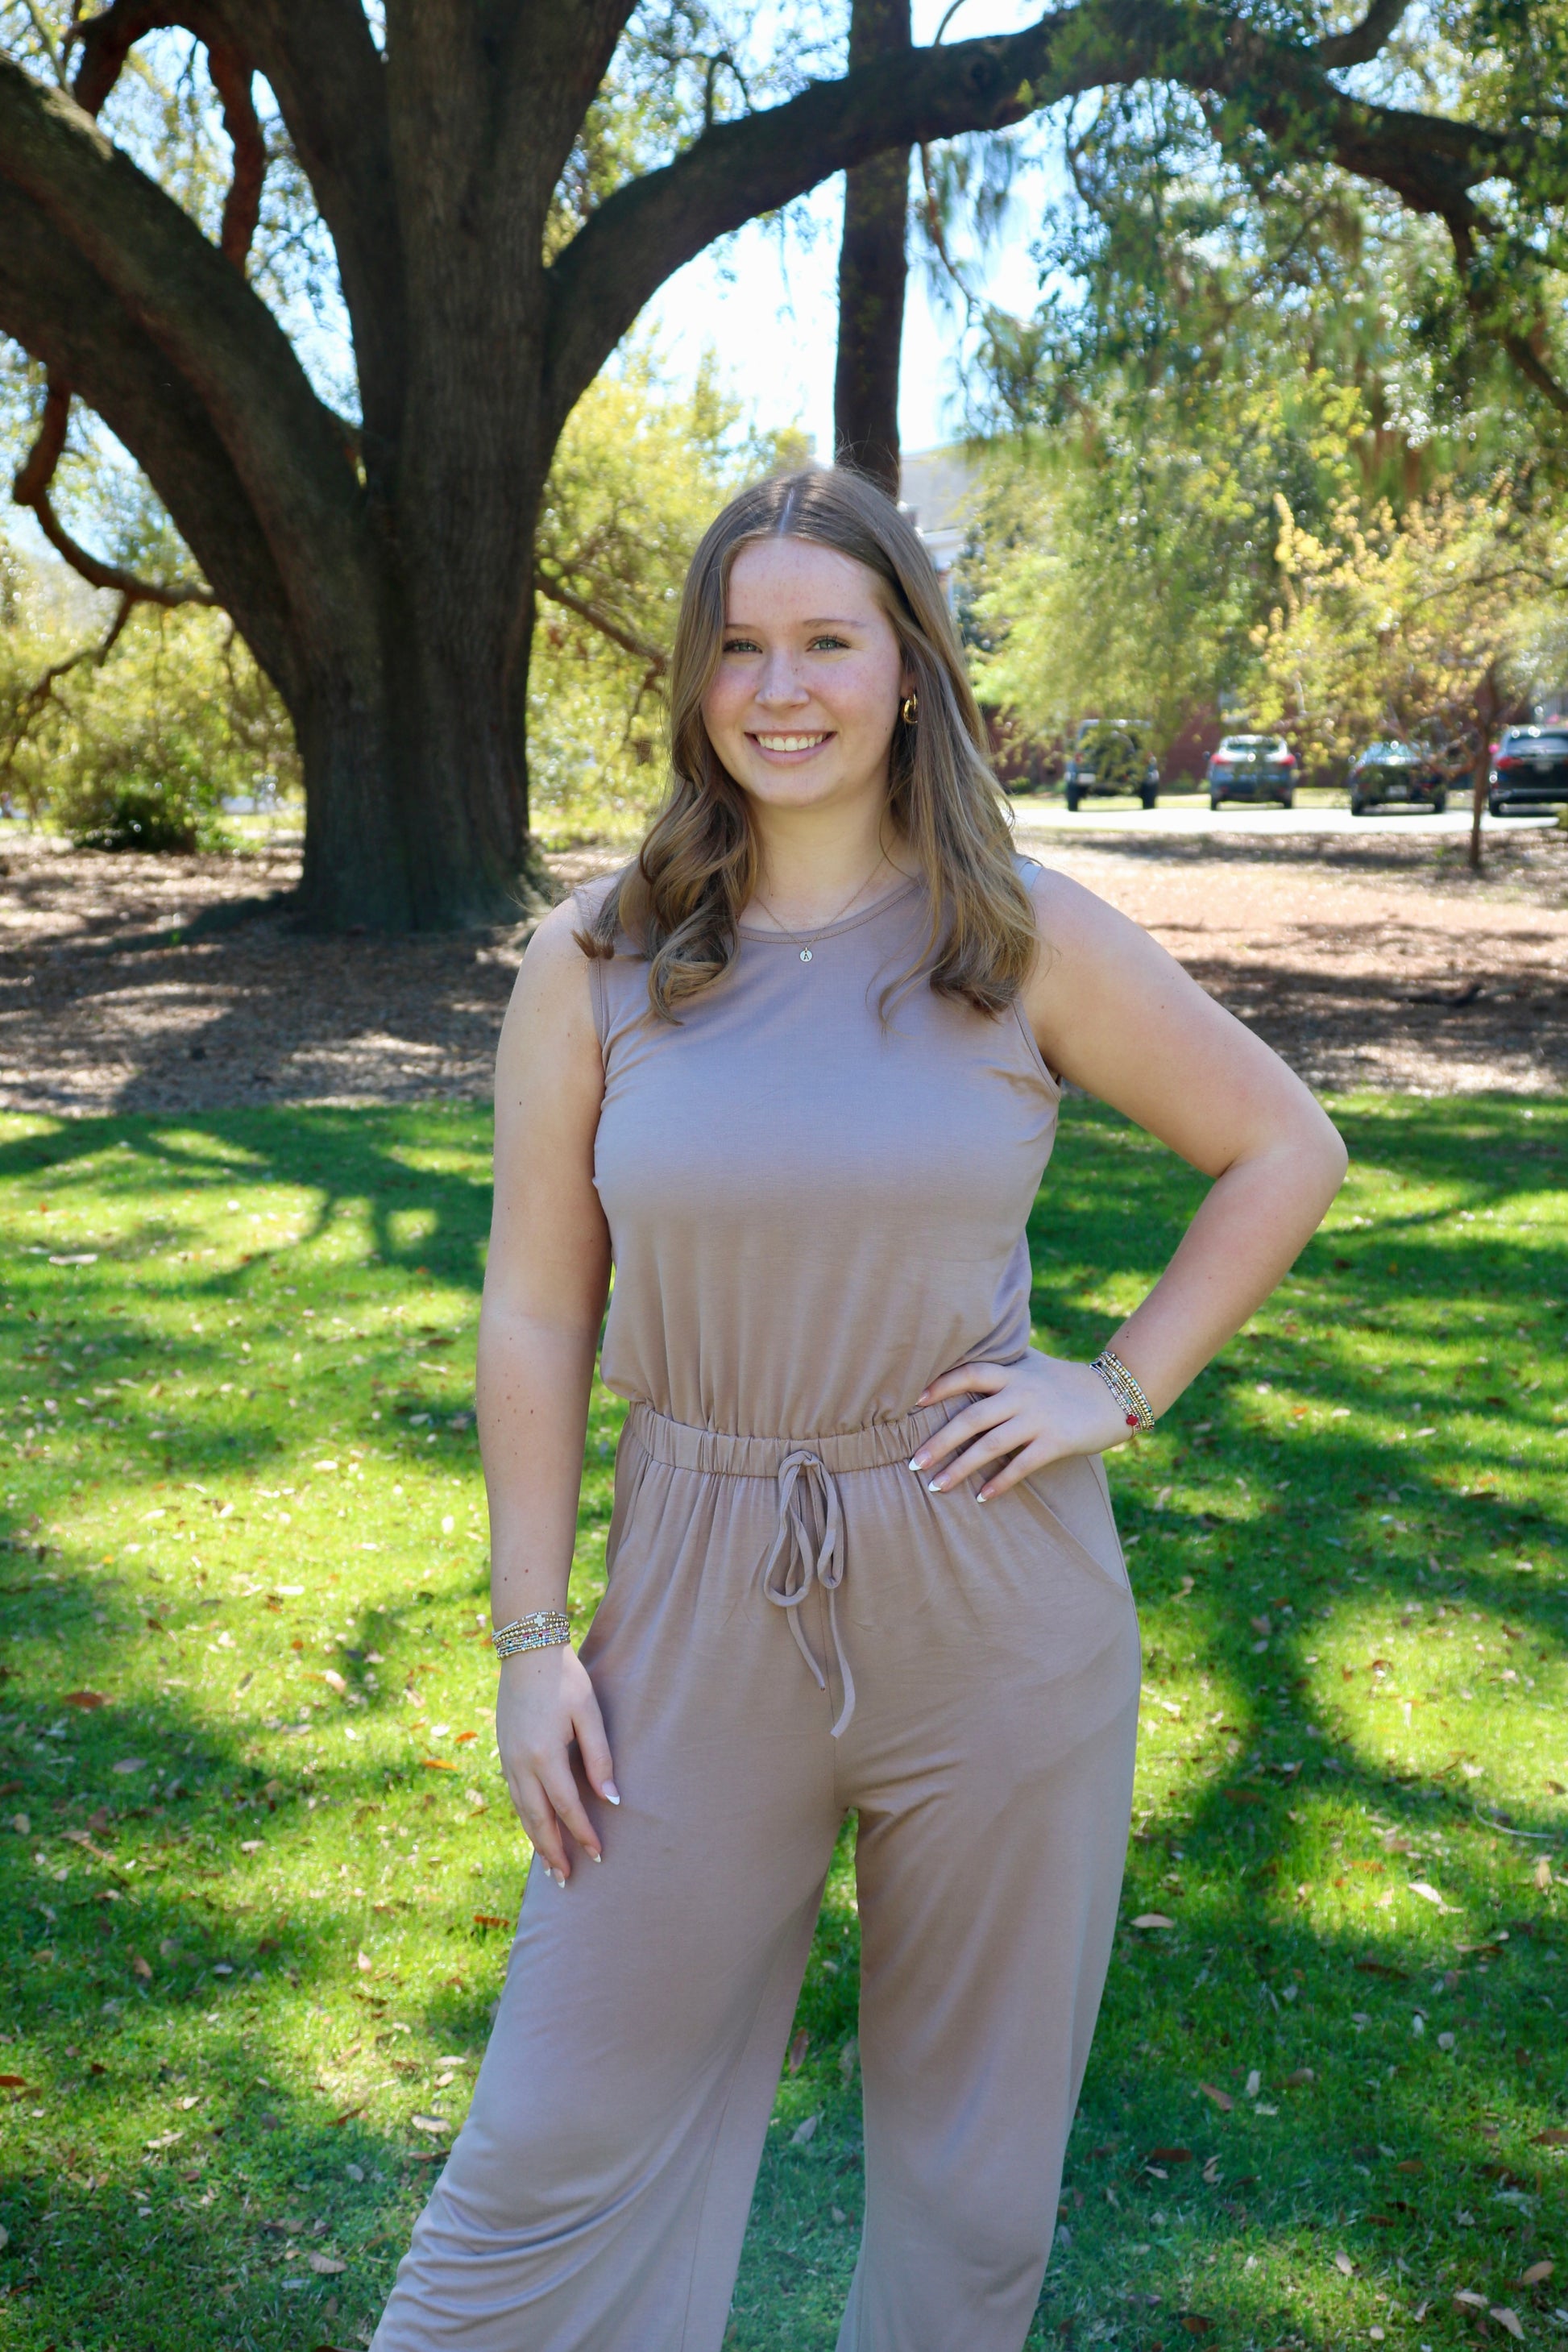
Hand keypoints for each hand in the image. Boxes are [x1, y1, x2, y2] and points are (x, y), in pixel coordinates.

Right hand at [495, 1641, 617, 1884]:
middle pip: (538, 1820)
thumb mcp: (589, 1714)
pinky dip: (526, 1817)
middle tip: (567, 1880)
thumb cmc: (564, 1679)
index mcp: (544, 1756)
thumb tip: (611, 1798)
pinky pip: (514, 1795)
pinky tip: (536, 1826)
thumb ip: (599, 1757)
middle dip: (553, 1851)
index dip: (583, 1834)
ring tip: (551, 1865)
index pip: (567, 1807)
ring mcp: (508, 1759)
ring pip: (522, 1811)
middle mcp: (520, 1764)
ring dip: (537, 1839)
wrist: (527, 1650)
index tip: (598, 1855)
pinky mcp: (504, 1752)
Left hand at [910, 1351, 1132, 1501]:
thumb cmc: (1065, 1382)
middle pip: (971, 1418)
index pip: (969, 1374)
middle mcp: (1022, 1394)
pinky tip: (981, 1498)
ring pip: (991, 1445)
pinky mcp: (1056, 1441)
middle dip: (939, 1442)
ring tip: (937, 1486)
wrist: (1115, 1394)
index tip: (913, 1402)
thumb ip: (1002, 1367)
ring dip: (960, 1468)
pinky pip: (1021, 1465)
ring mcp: (1039, 1418)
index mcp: (1013, 1374)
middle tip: (913, 1463)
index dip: (940, 1385)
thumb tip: (963, 1363)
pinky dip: (1000, 1482)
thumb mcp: (1033, 1365)